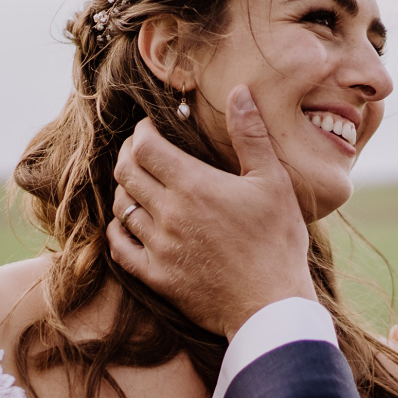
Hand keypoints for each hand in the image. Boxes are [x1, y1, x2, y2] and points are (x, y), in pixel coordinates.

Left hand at [107, 85, 315, 337]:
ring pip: (121, 207)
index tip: (152, 128)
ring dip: (126, 189)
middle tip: (144, 151)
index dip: (142, 132)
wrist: (271, 306)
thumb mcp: (274, 182)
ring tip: (140, 183)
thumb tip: (239, 92)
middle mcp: (167, 213)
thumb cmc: (279, 242)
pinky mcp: (157, 276)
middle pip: (126, 172)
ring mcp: (158, 246)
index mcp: (193, 185)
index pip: (144, 147)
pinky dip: (118, 229)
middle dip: (130, 154)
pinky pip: (120, 247)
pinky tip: (129, 223)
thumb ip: (251, 135)